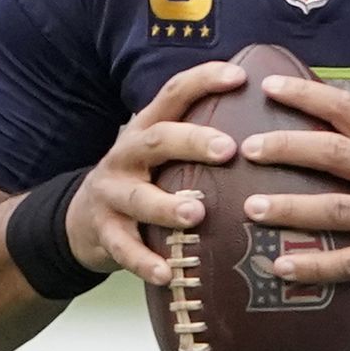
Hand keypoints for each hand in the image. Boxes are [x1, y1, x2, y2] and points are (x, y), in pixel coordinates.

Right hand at [64, 61, 247, 287]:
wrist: (80, 220)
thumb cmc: (141, 181)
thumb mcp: (159, 153)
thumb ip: (197, 138)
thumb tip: (269, 126)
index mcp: (146, 130)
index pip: (173, 94)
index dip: (204, 81)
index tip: (240, 77)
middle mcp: (127, 155)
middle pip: (157, 141)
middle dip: (191, 142)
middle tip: (227, 149)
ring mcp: (113, 194)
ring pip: (139, 198)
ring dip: (167, 205)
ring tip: (195, 214)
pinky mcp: (105, 233)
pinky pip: (125, 248)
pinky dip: (145, 262)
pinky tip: (166, 273)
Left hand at [234, 74, 349, 306]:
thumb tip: (308, 117)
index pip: (348, 109)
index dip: (307, 95)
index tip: (268, 88)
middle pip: (334, 154)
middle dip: (286, 148)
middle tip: (247, 148)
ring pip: (335, 209)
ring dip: (289, 208)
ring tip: (251, 207)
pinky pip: (347, 262)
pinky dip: (312, 265)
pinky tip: (280, 266)